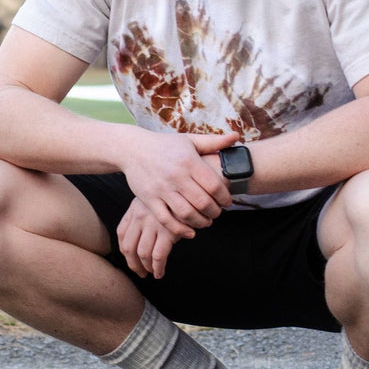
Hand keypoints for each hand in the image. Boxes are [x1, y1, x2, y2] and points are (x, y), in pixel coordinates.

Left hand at [117, 197, 179, 278]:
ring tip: (152, 273)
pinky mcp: (168, 232)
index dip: (125, 250)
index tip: (131, 259)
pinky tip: (160, 273)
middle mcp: (140, 216)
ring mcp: (153, 224)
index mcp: (135, 209)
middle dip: (133, 264)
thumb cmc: (175, 198)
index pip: (122, 233)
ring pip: (142, 253)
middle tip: (140, 273)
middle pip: (128, 246)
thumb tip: (140, 236)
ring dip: (145, 267)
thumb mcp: (154, 200)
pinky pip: (158, 256)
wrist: (192, 190)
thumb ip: (145, 213)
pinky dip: (157, 267)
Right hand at [121, 129, 237, 237]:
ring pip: (186, 213)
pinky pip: (166, 220)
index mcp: (189, 161)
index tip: (227, 202)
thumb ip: (214, 141)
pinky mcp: (149, 199)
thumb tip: (236, 136)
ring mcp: (161, 189)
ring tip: (206, 221)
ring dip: (201, 222)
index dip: (225, 197)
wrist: (132, 149)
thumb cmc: (164, 145)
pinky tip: (190, 232)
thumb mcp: (189, 140)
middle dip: (215, 212)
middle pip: (203, 202)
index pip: (214, 186)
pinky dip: (180, 229)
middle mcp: (176, 176)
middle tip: (217, 213)